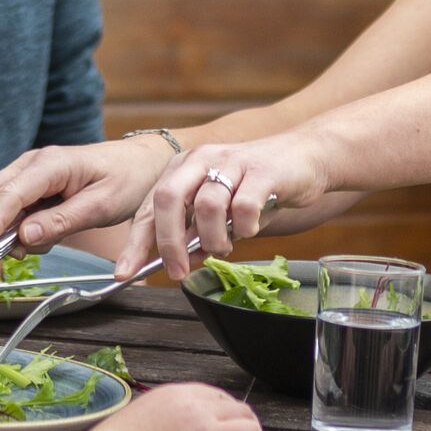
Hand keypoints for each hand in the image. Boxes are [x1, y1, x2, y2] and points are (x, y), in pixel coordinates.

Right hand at [0, 135, 170, 257]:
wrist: (141, 163)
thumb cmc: (128, 179)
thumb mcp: (101, 206)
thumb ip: (62, 221)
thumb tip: (24, 237)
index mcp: (51, 164)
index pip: (8, 195)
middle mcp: (32, 163)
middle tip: (22, 254)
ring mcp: (29, 170)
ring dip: (6, 231)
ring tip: (46, 240)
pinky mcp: (31, 182)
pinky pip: (10, 207)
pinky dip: (17, 226)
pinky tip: (46, 232)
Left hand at [142, 132, 334, 273]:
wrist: (306, 158)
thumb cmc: (258, 188)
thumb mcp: (221, 210)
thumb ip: (198, 232)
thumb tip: (177, 261)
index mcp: (184, 167)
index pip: (149, 206)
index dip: (136, 242)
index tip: (124, 272)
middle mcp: (202, 158)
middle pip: (168, 199)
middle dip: (169, 243)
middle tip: (178, 272)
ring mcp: (232, 161)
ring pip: (207, 207)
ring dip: (214, 239)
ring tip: (226, 246)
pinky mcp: (262, 171)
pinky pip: (244, 208)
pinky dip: (245, 229)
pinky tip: (251, 228)